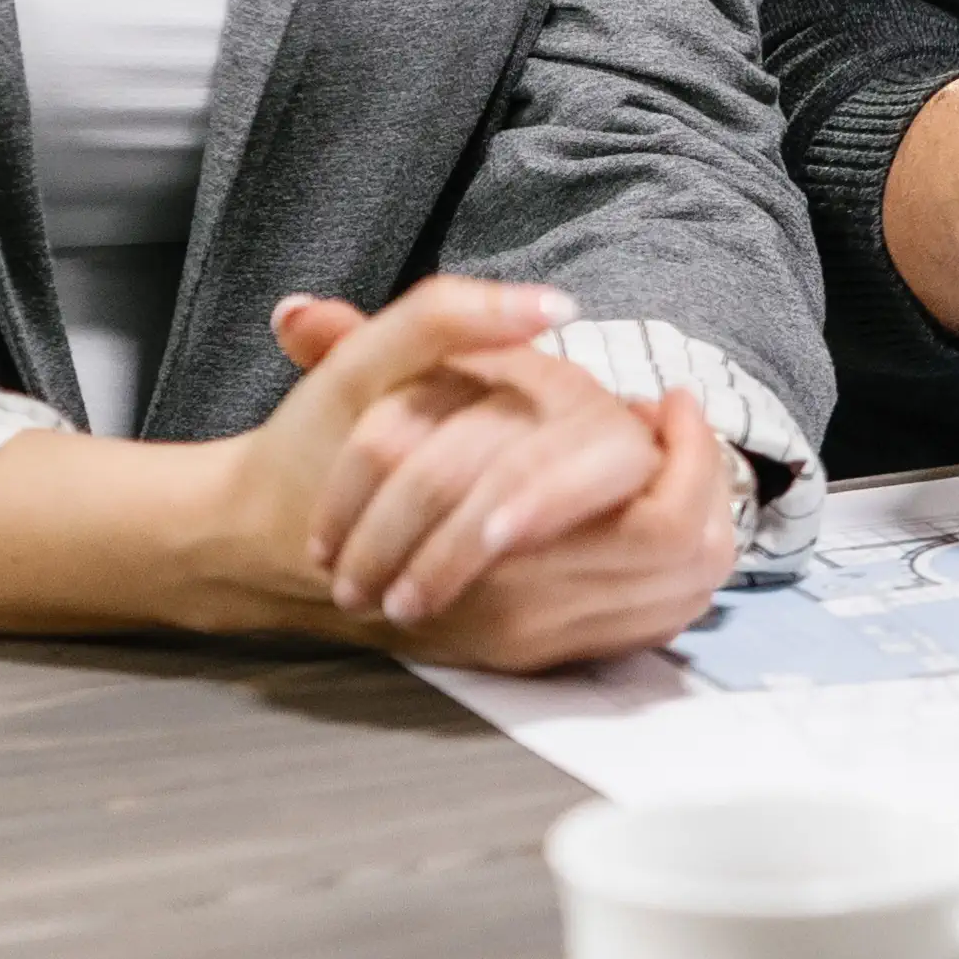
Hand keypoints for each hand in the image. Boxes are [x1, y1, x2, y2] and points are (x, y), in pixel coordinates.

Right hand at [260, 292, 747, 646]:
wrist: (257, 547)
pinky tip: (637, 518)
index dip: (690, 457)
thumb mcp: (370, 365)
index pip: (662, 521)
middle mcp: (527, 600)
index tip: (671, 400)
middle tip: (679, 428)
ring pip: (668, 601)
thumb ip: (452, 319)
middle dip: (702, 487)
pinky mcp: (518, 655)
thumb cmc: (313, 454)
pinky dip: (658, 576)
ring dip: (690, 530)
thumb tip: (551, 303)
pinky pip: (631, 628)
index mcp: (508, 532)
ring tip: (669, 466)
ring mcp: (525, 637)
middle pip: (683, 565)